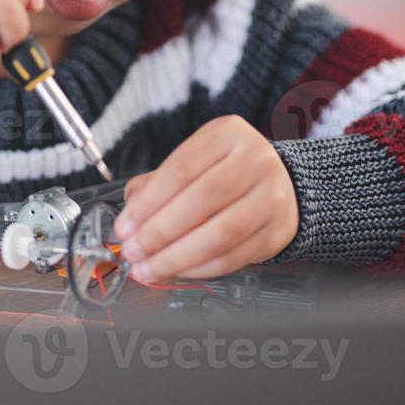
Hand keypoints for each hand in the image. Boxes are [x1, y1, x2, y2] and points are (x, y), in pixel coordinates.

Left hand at [113, 115, 297, 281]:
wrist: (281, 184)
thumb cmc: (226, 172)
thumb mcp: (194, 162)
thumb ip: (157, 184)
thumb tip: (129, 216)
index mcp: (227, 134)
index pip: (181, 169)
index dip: (148, 202)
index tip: (124, 226)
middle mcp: (256, 161)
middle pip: (201, 201)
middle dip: (159, 232)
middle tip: (132, 251)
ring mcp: (273, 197)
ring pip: (219, 235)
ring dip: (177, 257)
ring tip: (148, 268)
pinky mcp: (278, 231)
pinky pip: (234, 256)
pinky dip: (200, 268)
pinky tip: (177, 271)